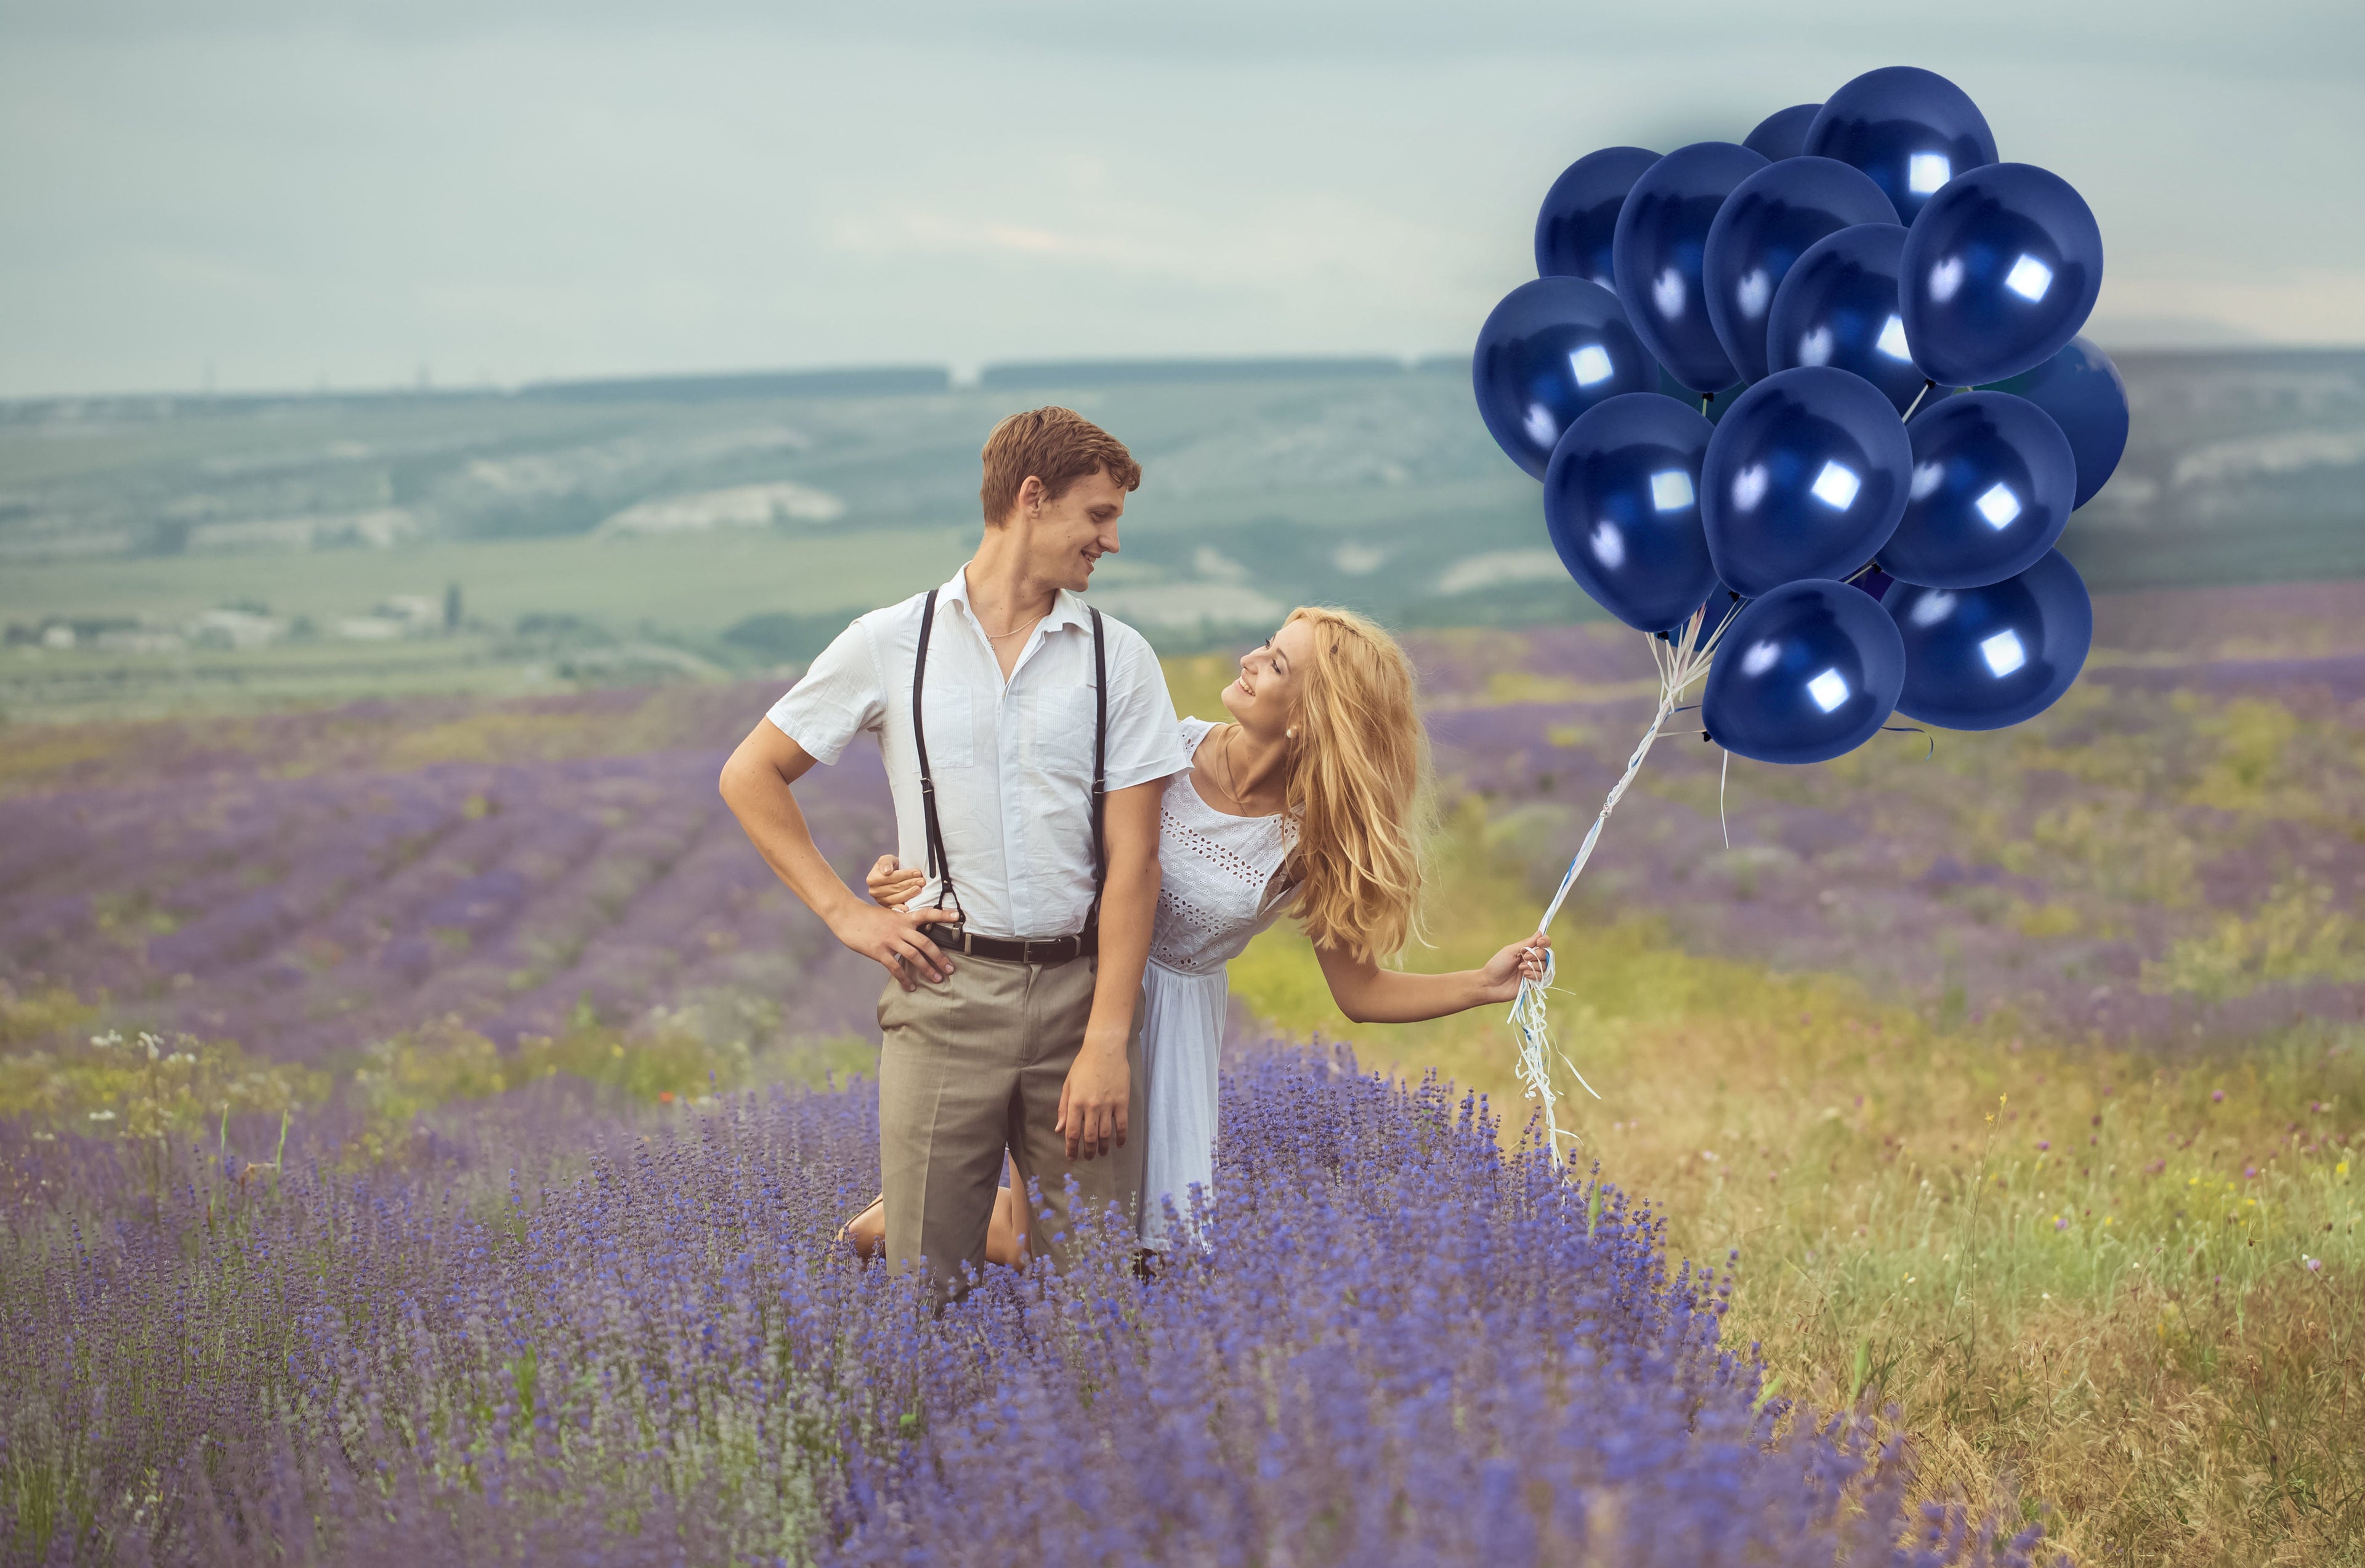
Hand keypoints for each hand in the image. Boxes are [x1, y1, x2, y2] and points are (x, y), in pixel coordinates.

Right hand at [827, 899, 957, 990]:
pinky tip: (911, 986)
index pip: (927, 914)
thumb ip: (903, 924)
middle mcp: (900, 928)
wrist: (848, 916)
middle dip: (940, 957)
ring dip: (927, 969)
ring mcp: (889, 940)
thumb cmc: (869, 917)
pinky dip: (904, 978)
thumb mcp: (890, 915)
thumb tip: (915, 934)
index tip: (958, 916)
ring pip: (913, 956)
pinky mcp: (879, 951)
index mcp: (904, 918)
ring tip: (937, 979)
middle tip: (950, 969)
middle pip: (925, 943)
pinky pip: (895, 967)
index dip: (942, 915)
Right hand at [865, 855, 926, 909]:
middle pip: (895, 888)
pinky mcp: (887, 907)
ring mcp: (880, 900)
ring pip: (897, 898)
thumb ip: (885, 862)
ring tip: (919, 888)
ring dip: (910, 893)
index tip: (917, 872)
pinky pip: (895, 908)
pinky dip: (902, 908)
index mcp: (872, 879)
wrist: (891, 875)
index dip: (905, 875)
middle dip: (910, 883)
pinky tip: (908, 907)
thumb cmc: (889, 866)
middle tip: (922, 881)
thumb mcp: (887, 859)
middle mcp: (874, 891)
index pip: (891, 877)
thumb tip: (887, 871)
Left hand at [1056, 1038, 1128, 1160]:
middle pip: (1089, 1137)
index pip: (1072, 1133)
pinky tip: (1118, 1144)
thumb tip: (1059, 1129)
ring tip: (1102, 1154)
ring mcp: (1108, 1105)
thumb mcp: (1068, 1085)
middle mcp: (1091, 1107)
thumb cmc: (1083, 1065)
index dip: (1071, 1149)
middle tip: (1088, 1158)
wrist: (1105, 1049)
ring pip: (1105, 1134)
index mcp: (1075, 1103)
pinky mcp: (1122, 1102)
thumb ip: (1063, 1108)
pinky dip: (1121, 1138)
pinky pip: (1122, 1125)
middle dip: (1088, 1152)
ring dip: (1103, 1148)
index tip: (1072, 1158)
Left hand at [1475, 934, 1550, 1005]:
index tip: (1539, 942)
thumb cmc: (1497, 965)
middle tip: (1524, 957)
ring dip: (1533, 965)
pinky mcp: (1533, 983)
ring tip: (1520, 968)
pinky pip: (1541, 977)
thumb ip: (1527, 943)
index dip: (1545, 941)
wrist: (1490, 983)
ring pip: (1545, 966)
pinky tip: (1524, 976)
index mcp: (1526, 950)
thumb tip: (1540, 933)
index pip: (1543, 943)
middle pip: (1546, 954)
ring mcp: (1533, 972)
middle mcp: (1532, 960)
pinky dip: (1533, 974)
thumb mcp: (1511, 950)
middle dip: (1537, 954)